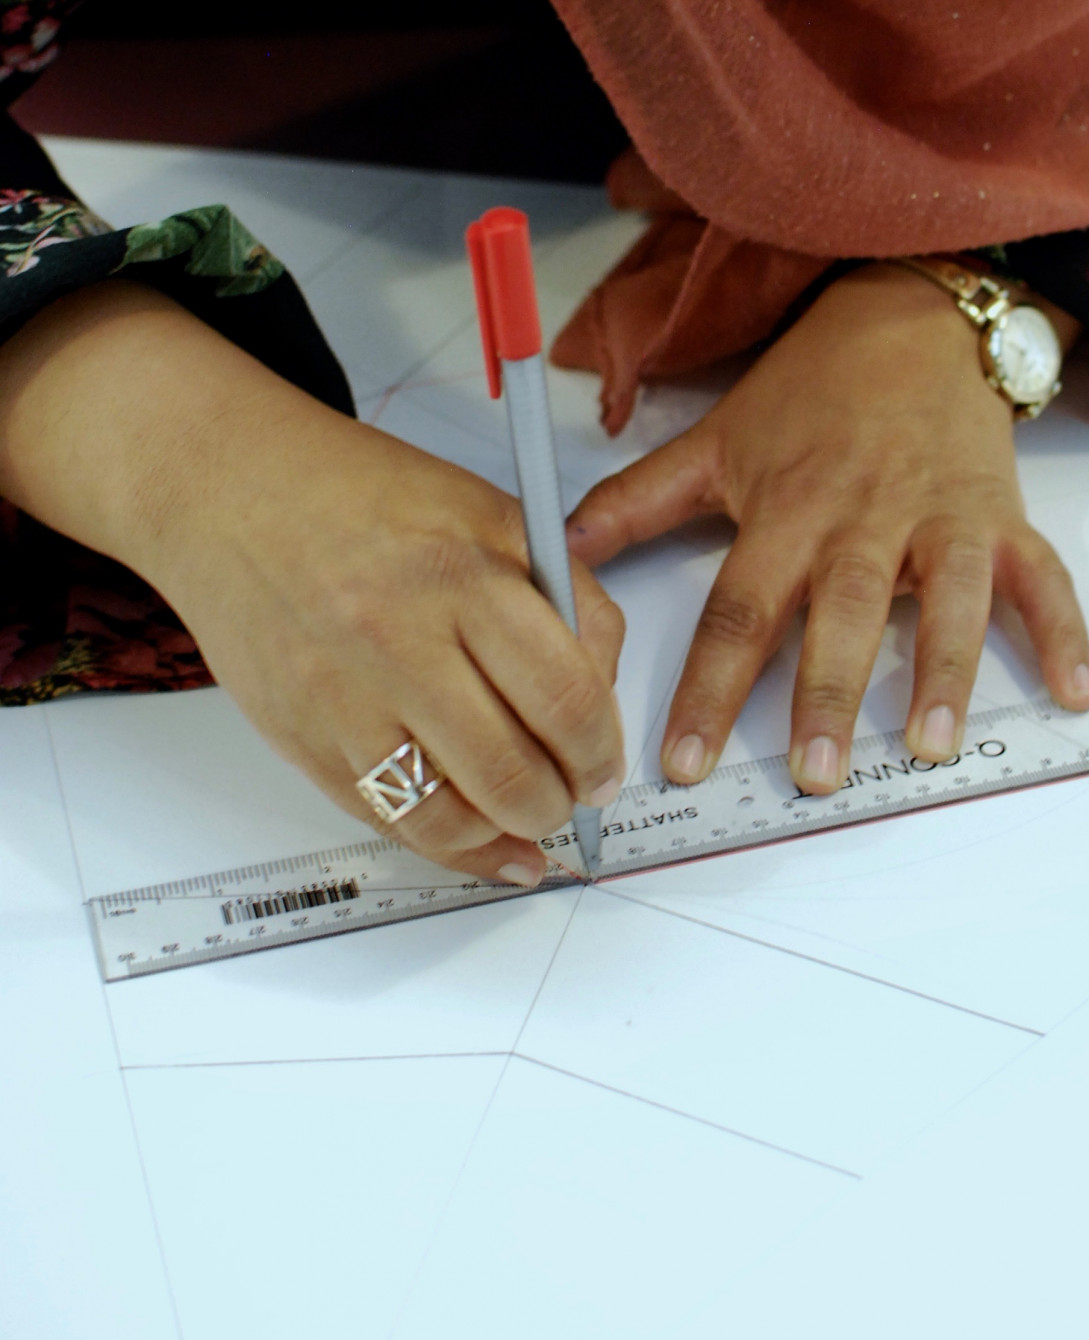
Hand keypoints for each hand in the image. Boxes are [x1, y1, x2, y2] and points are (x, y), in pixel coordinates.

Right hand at [0, 284, 625, 884]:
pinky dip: (449, 847)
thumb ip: (563, 591)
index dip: (600, 747)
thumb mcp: (488, 510)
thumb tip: (604, 686)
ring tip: (530, 816)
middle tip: (576, 792)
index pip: (564, 694)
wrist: (230, 491)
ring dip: (509, 832)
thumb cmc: (363, 493)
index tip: (606, 762)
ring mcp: (344, 698)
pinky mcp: (302, 738)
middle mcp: (400, 641)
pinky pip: (387, 821)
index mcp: (463, 575)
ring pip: (451, 815)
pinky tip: (485, 847)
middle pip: (512, 770)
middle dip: (562, 799)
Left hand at [568, 264, 1088, 794]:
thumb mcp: (720, 438)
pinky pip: (1040, 577)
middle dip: (828, 693)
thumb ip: (641, 497)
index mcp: (787, 511)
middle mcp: (864, 520)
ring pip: (946, 599)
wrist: (909, 315)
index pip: (738, 609)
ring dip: (944, 670)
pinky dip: (1066, 631)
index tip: (683, 761)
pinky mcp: (1000, 515)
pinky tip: (1077, 692)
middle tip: (815, 773)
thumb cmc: (812, 389)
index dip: (709, 686)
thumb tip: (563, 547)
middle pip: (842, 613)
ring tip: (933, 744)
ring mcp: (939, 519)